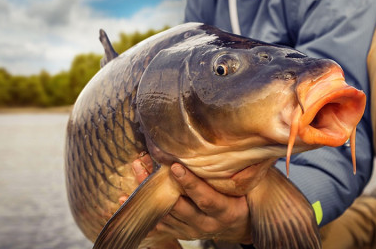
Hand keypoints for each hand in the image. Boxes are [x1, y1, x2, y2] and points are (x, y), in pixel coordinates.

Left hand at [123, 153, 251, 243]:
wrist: (240, 225)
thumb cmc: (245, 198)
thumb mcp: (251, 186)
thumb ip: (244, 171)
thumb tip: (242, 144)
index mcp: (226, 212)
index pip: (206, 199)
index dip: (191, 184)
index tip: (175, 167)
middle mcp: (207, 225)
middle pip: (180, 206)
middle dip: (161, 185)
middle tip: (145, 164)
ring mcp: (191, 231)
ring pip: (166, 213)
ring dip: (148, 193)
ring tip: (136, 169)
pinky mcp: (180, 232)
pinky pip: (157, 223)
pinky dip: (141, 210)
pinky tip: (124, 198)